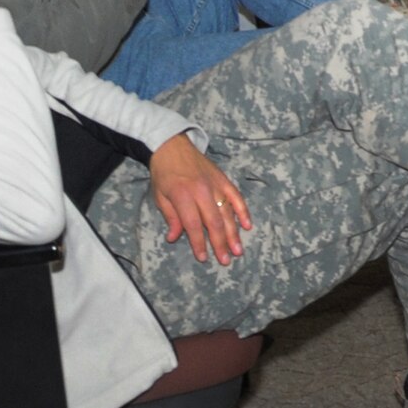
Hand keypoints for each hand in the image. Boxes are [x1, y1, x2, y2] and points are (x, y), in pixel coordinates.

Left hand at [148, 133, 249, 264]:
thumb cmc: (163, 174)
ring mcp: (215, 184)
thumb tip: (174, 238)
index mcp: (182, 196)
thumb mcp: (160, 196)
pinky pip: (236, 197)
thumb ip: (171, 217)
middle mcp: (202, 191)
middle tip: (225, 261)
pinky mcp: (223, 179)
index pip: (193, 224)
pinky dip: (243, 211)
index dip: (198, 243)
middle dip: (220, 243)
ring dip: (233, 233)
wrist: (173, 146)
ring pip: (227, 212)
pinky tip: (247, 225)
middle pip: (213, 221)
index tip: (202, 258)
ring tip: (238, 250)